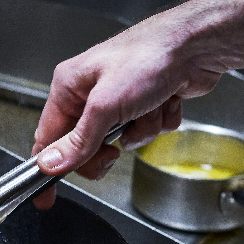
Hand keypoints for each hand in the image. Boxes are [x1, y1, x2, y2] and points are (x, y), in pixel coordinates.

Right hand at [31, 8, 223, 208]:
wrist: (197, 44)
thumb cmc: (149, 56)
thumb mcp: (105, 106)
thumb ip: (77, 142)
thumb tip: (50, 165)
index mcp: (69, 87)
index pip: (47, 138)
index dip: (47, 169)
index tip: (45, 198)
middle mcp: (90, 94)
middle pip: (84, 147)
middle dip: (106, 149)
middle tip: (114, 148)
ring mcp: (118, 99)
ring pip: (120, 141)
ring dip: (139, 131)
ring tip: (148, 107)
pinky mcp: (145, 103)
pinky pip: (145, 131)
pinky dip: (157, 122)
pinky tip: (165, 101)